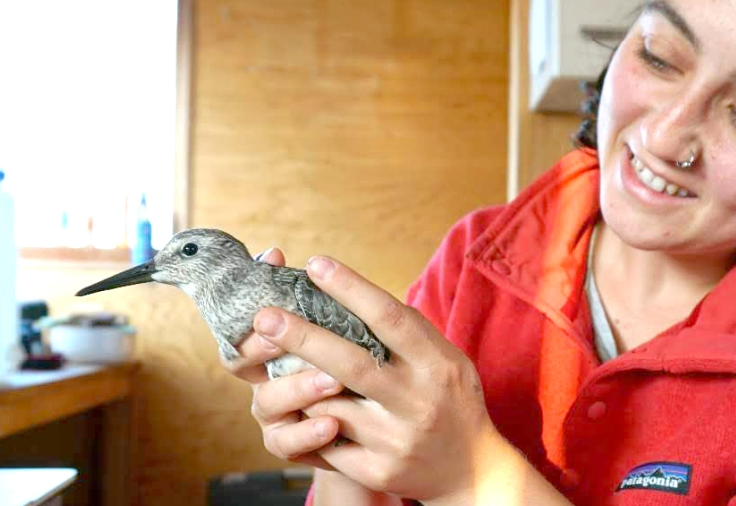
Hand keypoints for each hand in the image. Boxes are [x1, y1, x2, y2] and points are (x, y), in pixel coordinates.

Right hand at [219, 247, 344, 470]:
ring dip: (298, 388)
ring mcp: (277, 417)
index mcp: (270, 351)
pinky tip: (332, 424)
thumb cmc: (355, 366)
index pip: (238, 331)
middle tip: (292, 330)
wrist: (382, 428)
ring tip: (332, 380)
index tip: (268, 307)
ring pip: (267, 403)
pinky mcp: (297, 448)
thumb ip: (308, 297)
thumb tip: (272, 253)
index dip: (246, 317)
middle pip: (243, 364)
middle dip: (265, 345)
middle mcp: (265, 381)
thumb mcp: (339, 328)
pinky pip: (290, 445)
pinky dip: (308, 433)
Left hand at [251, 255, 502, 503]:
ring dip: (297, 383)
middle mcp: (416, 401)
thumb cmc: (452, 400)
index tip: (317, 265)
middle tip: (264, 316)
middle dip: (302, 337)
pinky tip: (294, 406)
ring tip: (275, 363)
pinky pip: (327, 442)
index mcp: (436, 364)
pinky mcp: (377, 470)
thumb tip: (356, 292)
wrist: (471, 469)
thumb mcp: (447, 358)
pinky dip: (307, 421)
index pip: (390, 319)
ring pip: (328, 405)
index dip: (352, 289)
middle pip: (350, 363)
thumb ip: (409, 331)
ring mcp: (395, 439)